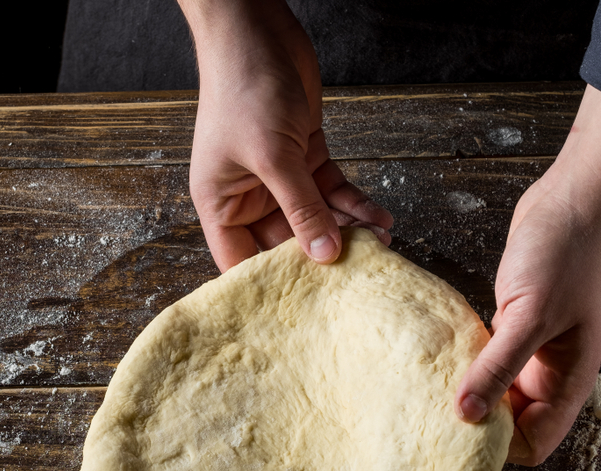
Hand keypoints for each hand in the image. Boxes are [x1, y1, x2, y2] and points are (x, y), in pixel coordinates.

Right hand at [178, 0, 391, 271]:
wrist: (257, 32)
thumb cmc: (243, 89)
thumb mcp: (272, 156)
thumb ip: (301, 208)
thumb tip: (324, 256)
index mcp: (220, 204)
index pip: (241, 262)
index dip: (270, 285)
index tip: (307, 307)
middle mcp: (247, 197)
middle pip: (286, 245)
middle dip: (322, 257)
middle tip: (358, 275)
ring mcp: (279, 179)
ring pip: (316, 219)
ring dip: (348, 230)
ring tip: (380, 243)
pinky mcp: (305, 159)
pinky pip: (332, 193)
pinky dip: (355, 204)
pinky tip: (379, 216)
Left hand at [456, 85, 600, 464]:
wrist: (573, 201)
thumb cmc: (564, 256)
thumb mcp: (529, 316)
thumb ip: (498, 367)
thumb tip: (465, 416)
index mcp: (567, 383)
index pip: (532, 443)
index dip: (497, 448)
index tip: (454, 438)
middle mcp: (550, 375)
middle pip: (510, 424)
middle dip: (475, 425)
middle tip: (427, 418)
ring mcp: (531, 351)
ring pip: (494, 392)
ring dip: (466, 393)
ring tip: (425, 391)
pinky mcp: (512, 327)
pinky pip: (485, 361)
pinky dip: (465, 364)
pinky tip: (438, 358)